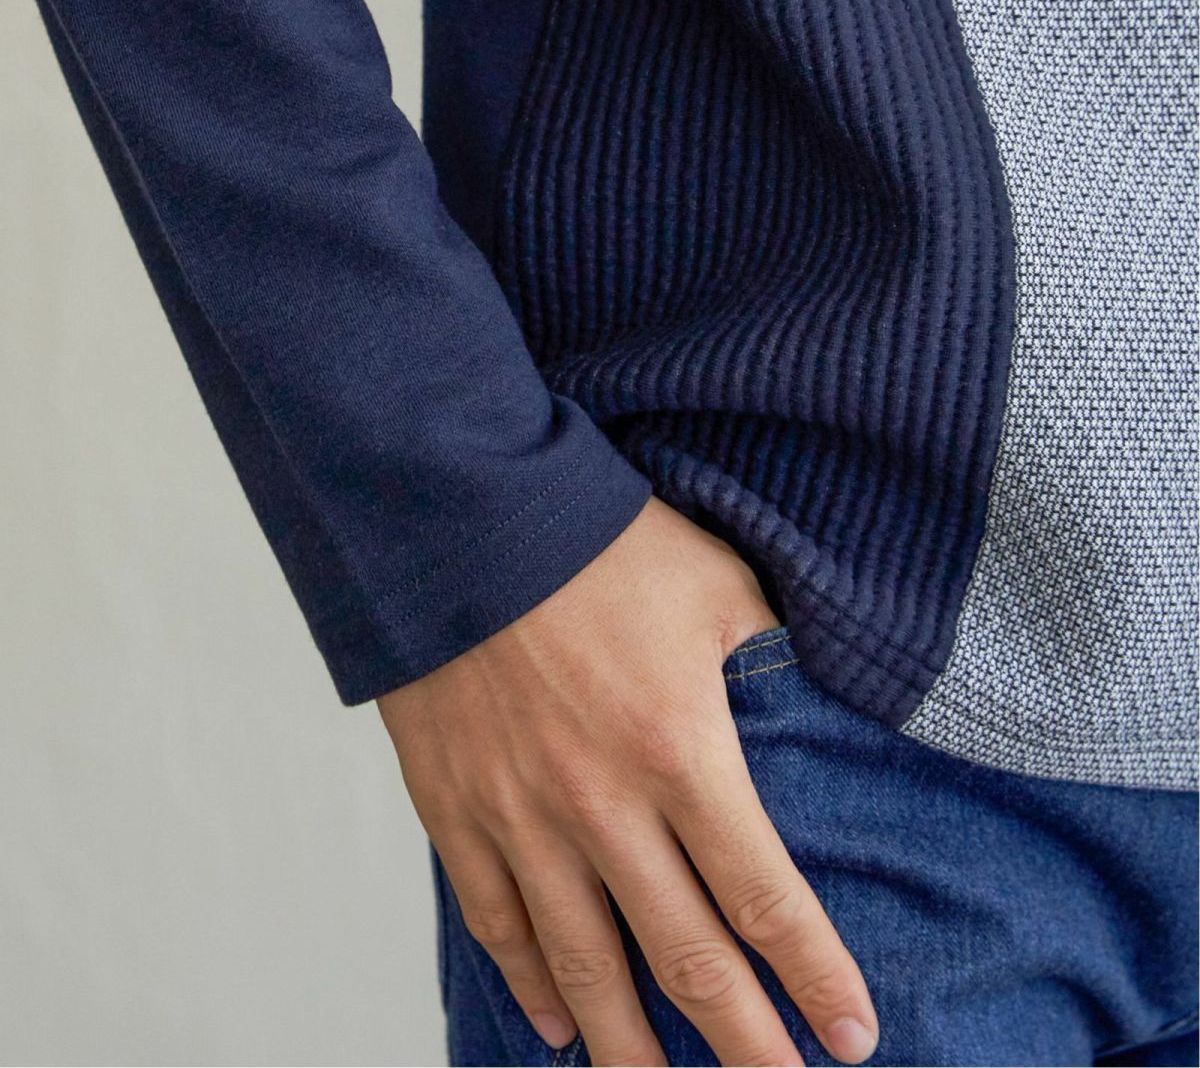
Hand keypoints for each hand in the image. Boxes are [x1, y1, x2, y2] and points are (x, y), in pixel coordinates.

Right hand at [377, 494, 878, 1065]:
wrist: (459, 516)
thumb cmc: (596, 542)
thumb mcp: (715, 582)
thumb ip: (771, 651)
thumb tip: (813, 693)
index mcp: (680, 750)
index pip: (764, 897)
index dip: (814, 976)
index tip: (850, 1037)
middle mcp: (603, 806)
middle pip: (684, 958)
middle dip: (743, 1044)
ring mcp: (521, 817)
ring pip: (585, 966)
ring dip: (629, 1047)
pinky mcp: (456, 809)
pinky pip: (498, 921)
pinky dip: (530, 984)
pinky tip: (555, 1024)